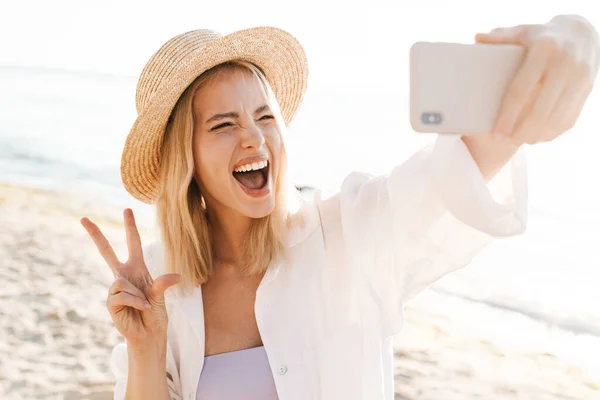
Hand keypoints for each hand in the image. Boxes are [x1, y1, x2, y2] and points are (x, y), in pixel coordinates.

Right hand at [80, 209, 180, 347]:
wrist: (149, 335)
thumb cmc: (156, 315)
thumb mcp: (161, 296)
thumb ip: (163, 284)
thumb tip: (174, 276)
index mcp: (138, 269)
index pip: (132, 243)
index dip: (130, 227)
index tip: (127, 209)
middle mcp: (124, 276)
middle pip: (106, 252)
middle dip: (95, 235)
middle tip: (83, 218)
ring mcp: (116, 289)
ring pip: (121, 281)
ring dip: (138, 294)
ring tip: (145, 305)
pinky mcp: (111, 302)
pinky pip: (121, 295)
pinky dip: (135, 301)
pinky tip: (140, 308)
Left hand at [475, 14, 599, 144]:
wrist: (583, 33)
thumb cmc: (542, 36)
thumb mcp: (523, 31)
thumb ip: (500, 36)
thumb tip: (477, 39)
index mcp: (544, 50)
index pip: (521, 90)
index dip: (507, 116)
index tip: (495, 134)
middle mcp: (565, 64)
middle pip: (540, 110)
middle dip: (521, 132)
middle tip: (504, 142)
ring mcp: (580, 78)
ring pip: (556, 118)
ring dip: (537, 135)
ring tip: (519, 142)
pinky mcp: (588, 89)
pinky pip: (570, 118)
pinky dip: (553, 132)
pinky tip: (538, 137)